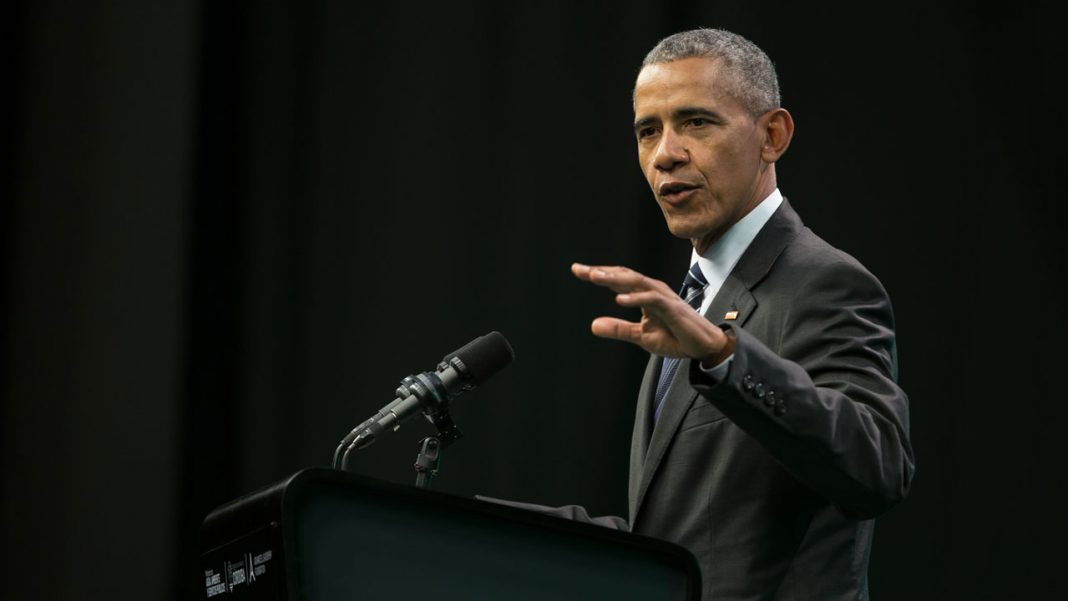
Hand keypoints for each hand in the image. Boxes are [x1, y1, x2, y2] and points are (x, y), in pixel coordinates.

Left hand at [571, 262, 733, 363]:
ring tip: (594, 276)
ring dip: (614, 278)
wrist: (702, 346)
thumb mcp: (641, 336)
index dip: (598, 274)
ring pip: (635, 281)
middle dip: (602, 271)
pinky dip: (635, 297)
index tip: (577, 269)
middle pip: (624, 275)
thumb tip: (593, 325)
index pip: (618, 280)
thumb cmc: (675, 336)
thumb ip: (618, 329)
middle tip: (580, 270)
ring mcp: (663, 297)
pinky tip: (619, 299)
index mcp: (644, 294)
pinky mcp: (672, 308)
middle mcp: (652, 290)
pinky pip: (651, 299)